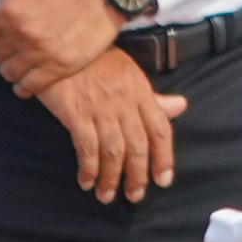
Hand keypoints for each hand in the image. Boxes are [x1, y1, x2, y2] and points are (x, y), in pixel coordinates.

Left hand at [0, 0, 124, 100]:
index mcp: (7, 12)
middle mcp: (21, 35)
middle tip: (10, 48)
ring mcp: (41, 53)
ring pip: (9, 73)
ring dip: (11, 69)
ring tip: (20, 62)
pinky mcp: (61, 66)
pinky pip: (30, 87)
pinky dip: (23, 87)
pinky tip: (26, 81)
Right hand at [37, 49, 184, 202]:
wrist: (60, 45)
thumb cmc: (94, 59)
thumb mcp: (129, 72)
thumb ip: (151, 97)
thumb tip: (180, 106)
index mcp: (141, 93)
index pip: (160, 131)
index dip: (164, 158)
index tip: (163, 180)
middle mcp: (125, 104)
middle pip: (139, 147)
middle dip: (138, 176)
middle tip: (135, 196)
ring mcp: (101, 109)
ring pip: (114, 152)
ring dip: (112, 178)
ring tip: (108, 195)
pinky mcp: (76, 113)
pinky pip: (87, 147)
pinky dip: (89, 168)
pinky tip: (87, 181)